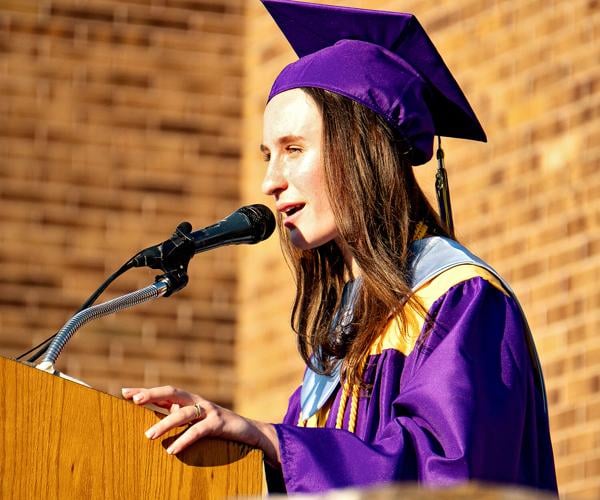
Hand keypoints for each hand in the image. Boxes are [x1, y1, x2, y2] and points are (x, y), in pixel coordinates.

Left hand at [121, 386, 279, 465]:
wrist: (249, 432)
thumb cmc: (218, 427)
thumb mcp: (196, 421)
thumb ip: (178, 417)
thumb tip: (157, 416)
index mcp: (189, 400)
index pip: (164, 393)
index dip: (145, 392)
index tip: (124, 393)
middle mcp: (197, 401)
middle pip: (172, 393)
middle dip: (153, 395)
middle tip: (135, 401)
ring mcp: (209, 410)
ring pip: (183, 412)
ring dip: (165, 423)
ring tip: (149, 436)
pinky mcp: (219, 422)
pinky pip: (198, 430)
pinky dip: (184, 439)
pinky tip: (172, 450)